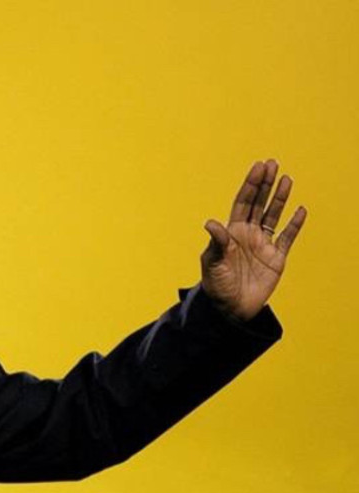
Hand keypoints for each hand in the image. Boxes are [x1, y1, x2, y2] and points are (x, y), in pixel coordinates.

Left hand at [200, 160, 306, 320]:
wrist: (230, 309)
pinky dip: (294, 224)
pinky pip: (287, 238)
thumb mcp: (213, 262)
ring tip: (287, 178)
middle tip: (273, 163)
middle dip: (265, 184)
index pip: (243, 202)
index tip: (258, 167)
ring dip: (280, 198)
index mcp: (231, 232)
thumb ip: (217, 242)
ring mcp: (263, 245)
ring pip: (273, 216)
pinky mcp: (276, 259)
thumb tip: (212, 222)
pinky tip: (300, 210)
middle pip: (259, 203)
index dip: (250, 185)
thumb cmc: (216, 285)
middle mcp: (248, 234)